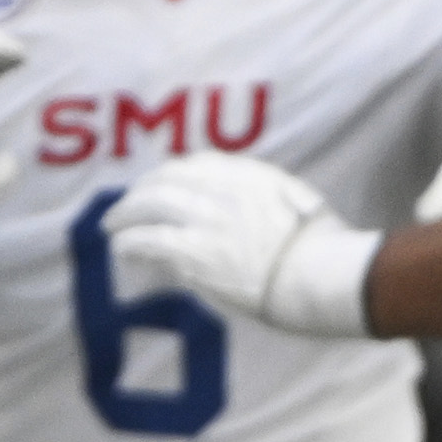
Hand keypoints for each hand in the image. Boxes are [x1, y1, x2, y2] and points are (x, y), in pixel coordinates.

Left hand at [104, 151, 379, 336]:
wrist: (329, 277)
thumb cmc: (328, 250)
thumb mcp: (301, 202)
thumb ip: (267, 193)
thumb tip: (246, 202)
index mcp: (250, 174)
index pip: (198, 164)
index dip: (171, 175)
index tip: (160, 185)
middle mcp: (223, 189)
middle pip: (166, 180)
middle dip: (141, 192)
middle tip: (126, 206)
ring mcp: (206, 219)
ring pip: (149, 206)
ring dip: (124, 215)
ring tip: (111, 225)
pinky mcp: (195, 252)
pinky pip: (148, 240)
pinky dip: (129, 241)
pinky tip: (120, 247)